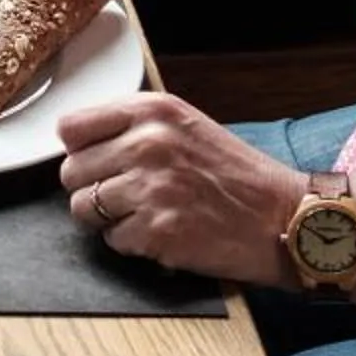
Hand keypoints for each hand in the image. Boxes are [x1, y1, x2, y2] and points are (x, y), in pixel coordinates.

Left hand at [56, 92, 302, 284]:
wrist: (284, 216)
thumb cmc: (235, 175)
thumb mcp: (185, 126)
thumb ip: (133, 127)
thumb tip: (76, 144)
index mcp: (151, 111)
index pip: (71, 128)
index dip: (80, 151)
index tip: (96, 162)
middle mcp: (147, 143)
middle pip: (70, 172)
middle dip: (92, 188)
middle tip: (126, 196)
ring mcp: (152, 188)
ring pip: (83, 209)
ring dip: (109, 218)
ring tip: (146, 214)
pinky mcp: (159, 230)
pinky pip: (113, 240)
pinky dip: (133, 243)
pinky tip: (164, 233)